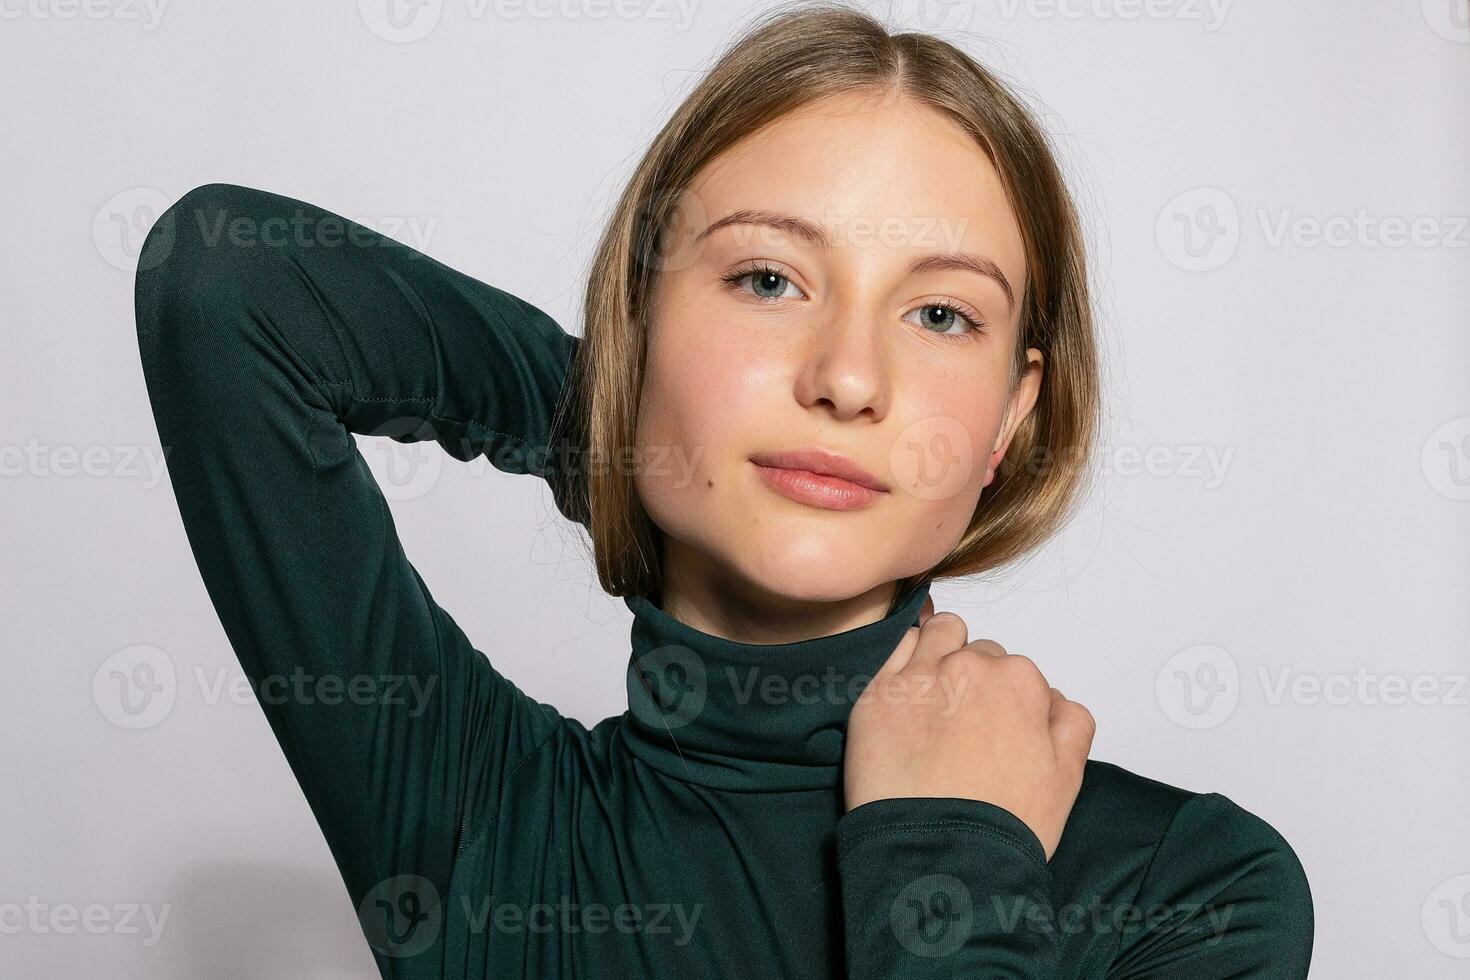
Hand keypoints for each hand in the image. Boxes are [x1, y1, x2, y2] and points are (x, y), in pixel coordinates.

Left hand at [843, 595, 1094, 860]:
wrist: (941, 855)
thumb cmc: (1006, 822)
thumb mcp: (1067, 776)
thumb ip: (1071, 723)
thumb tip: (1053, 701)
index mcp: (1019, 680)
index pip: (1014, 672)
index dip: (1006, 702)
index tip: (994, 732)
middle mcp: (968, 665)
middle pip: (975, 654)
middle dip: (973, 680)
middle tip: (963, 725)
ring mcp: (918, 675)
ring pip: (934, 636)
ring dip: (939, 653)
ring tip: (933, 697)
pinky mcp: (876, 695)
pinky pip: (892, 651)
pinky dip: (901, 661)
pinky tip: (905, 693)